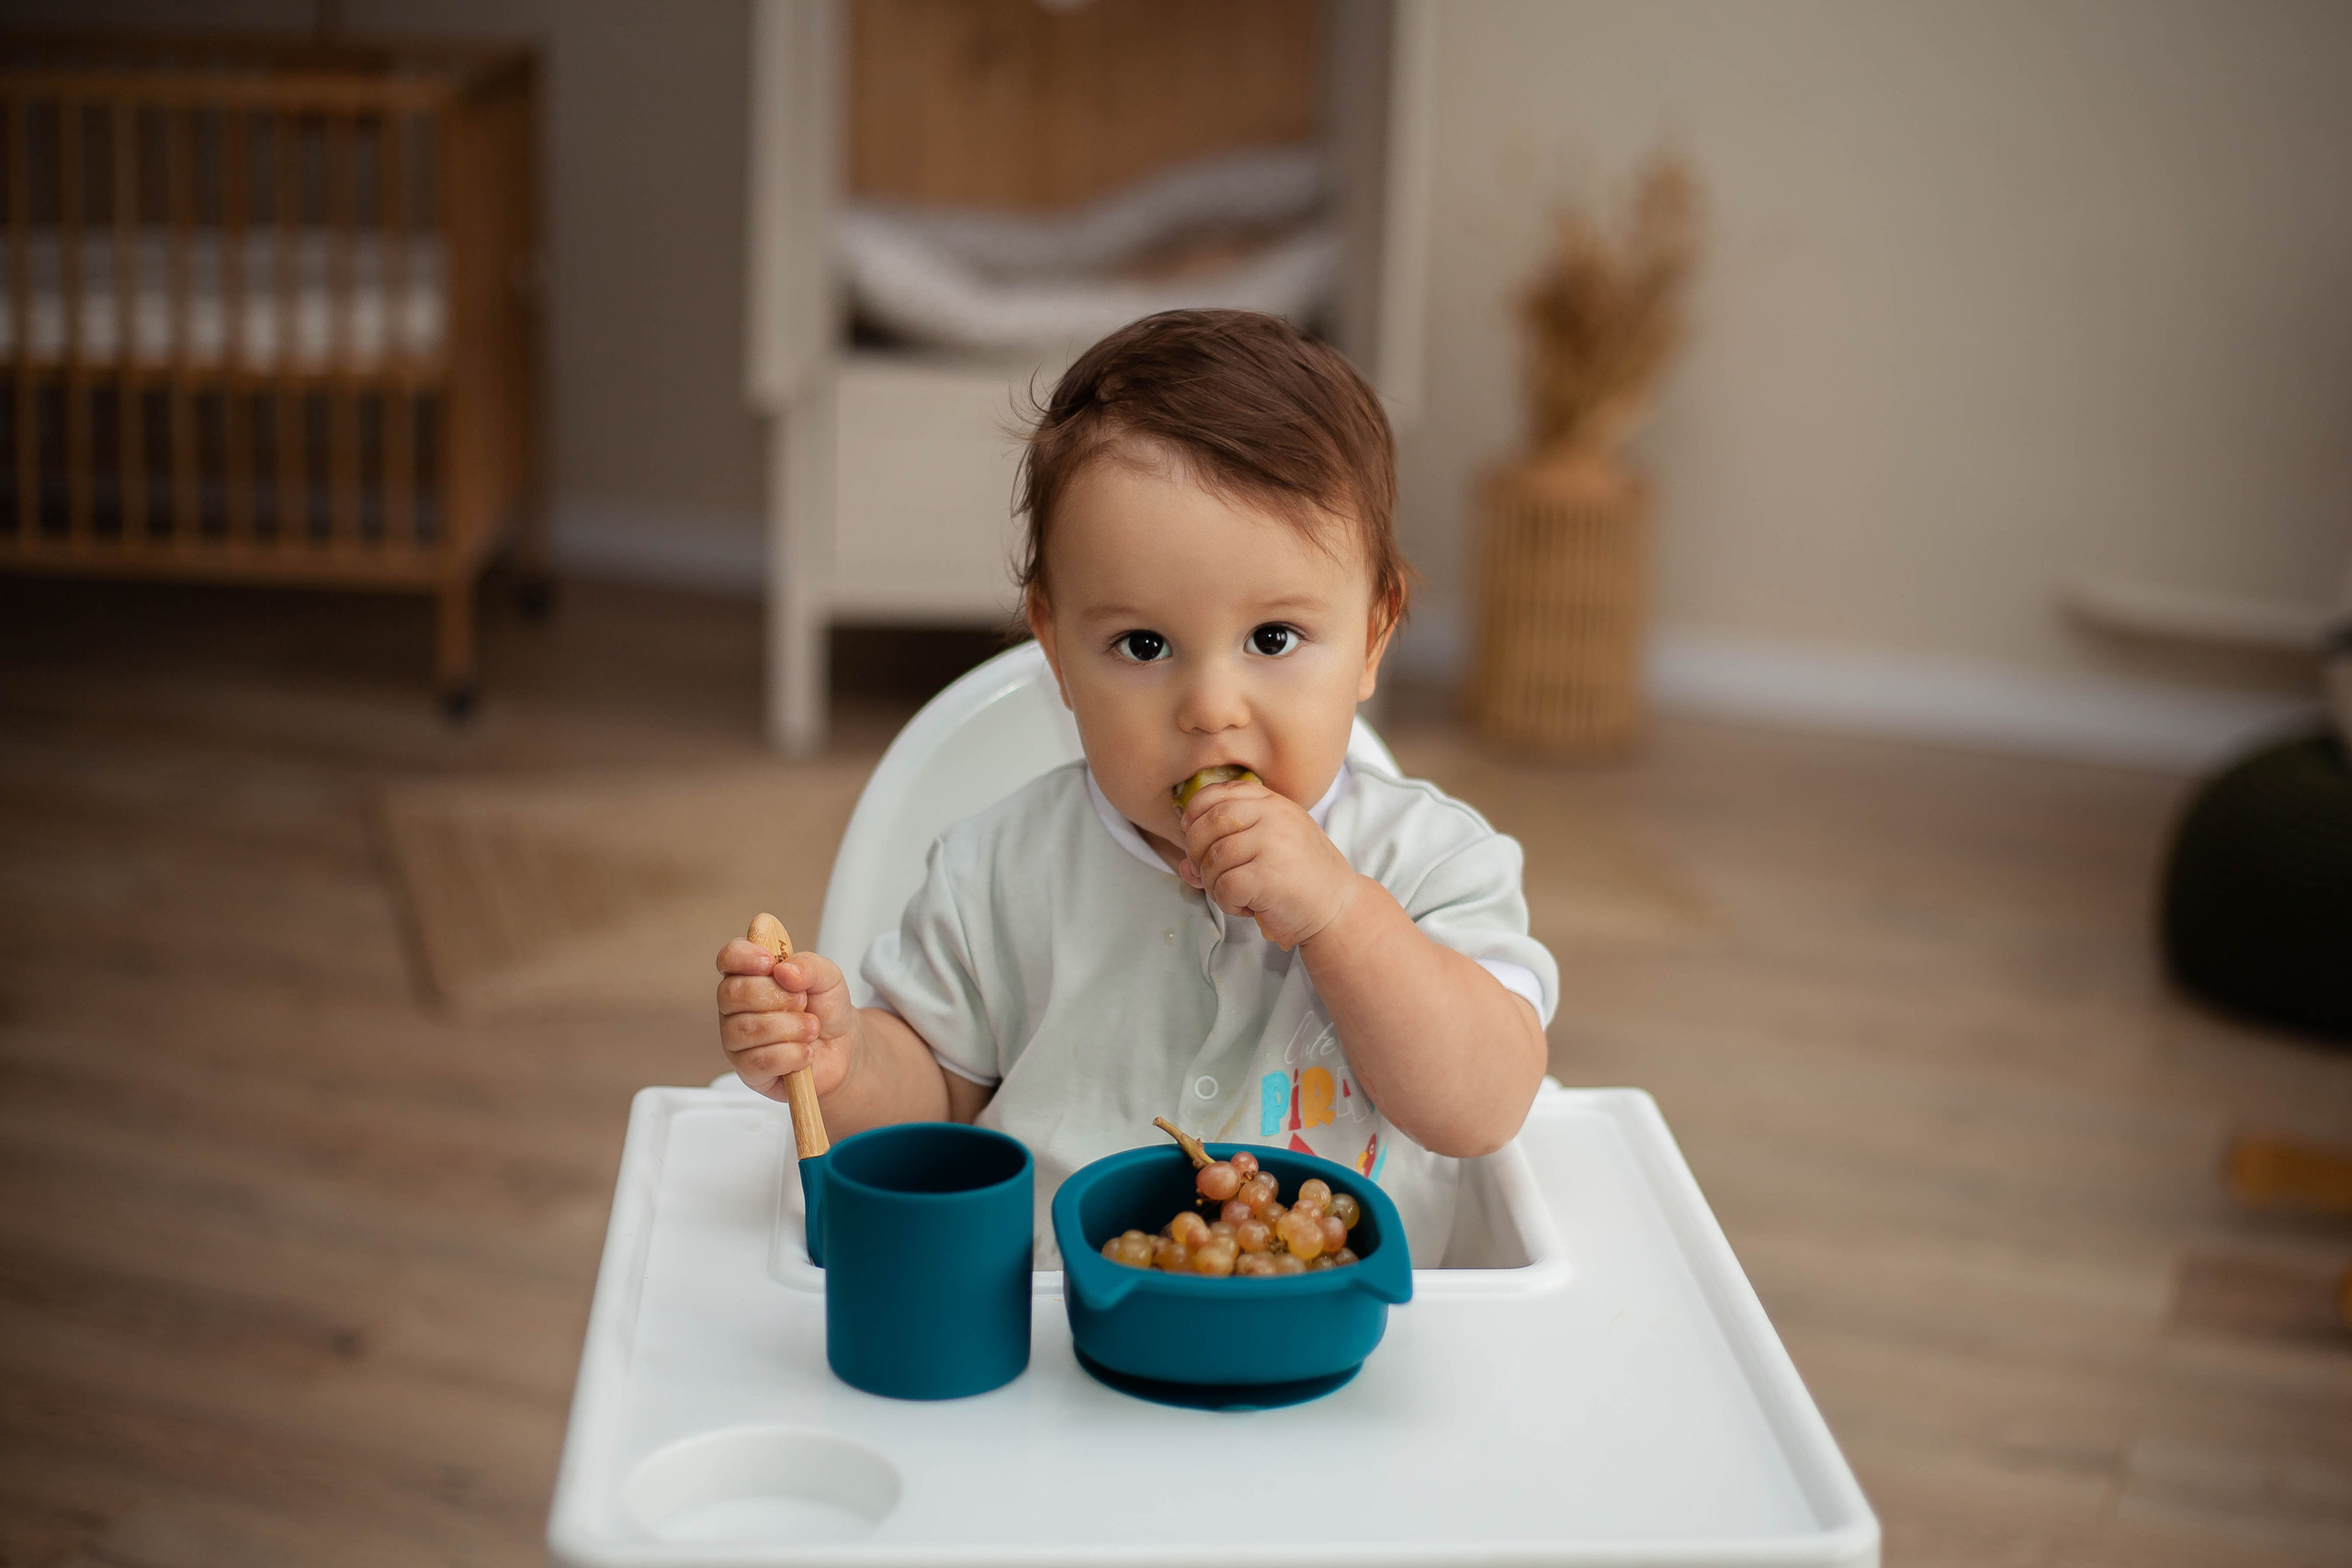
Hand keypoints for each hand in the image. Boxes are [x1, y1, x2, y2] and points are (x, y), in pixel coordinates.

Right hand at [714, 939, 858, 1101]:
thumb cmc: (825, 1009)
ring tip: (811, 1028)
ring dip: (790, 1027)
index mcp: (749, 976)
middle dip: (776, 996)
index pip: (728, 958)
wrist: (842, 1048)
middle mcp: (735, 1008)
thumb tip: (783, 971)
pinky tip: (805, 1052)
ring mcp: (737, 1040)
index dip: (744, 957)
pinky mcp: (748, 1071)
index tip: (770, 963)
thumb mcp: (828, 978)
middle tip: (803, 1002)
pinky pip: (760, 1060)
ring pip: (748, 1029)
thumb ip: (809, 966)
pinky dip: (792, 1054)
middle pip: (733, 993)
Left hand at [1176, 776, 1359, 949]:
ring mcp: (1272, 843)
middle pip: (1208, 824)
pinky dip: (1228, 903)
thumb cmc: (1301, 878)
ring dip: (1214, 885)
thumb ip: (1226, 847)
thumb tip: (1184, 866)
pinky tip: (1247, 907)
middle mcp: (1273, 816)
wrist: (1339, 908)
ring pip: (1213, 859)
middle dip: (1196, 853)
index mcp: (1273, 803)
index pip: (1218, 794)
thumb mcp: (1268, 848)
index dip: (1195, 813)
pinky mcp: (1268, 876)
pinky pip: (1224, 886)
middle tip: (1210, 874)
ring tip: (1236, 895)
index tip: (1191, 833)